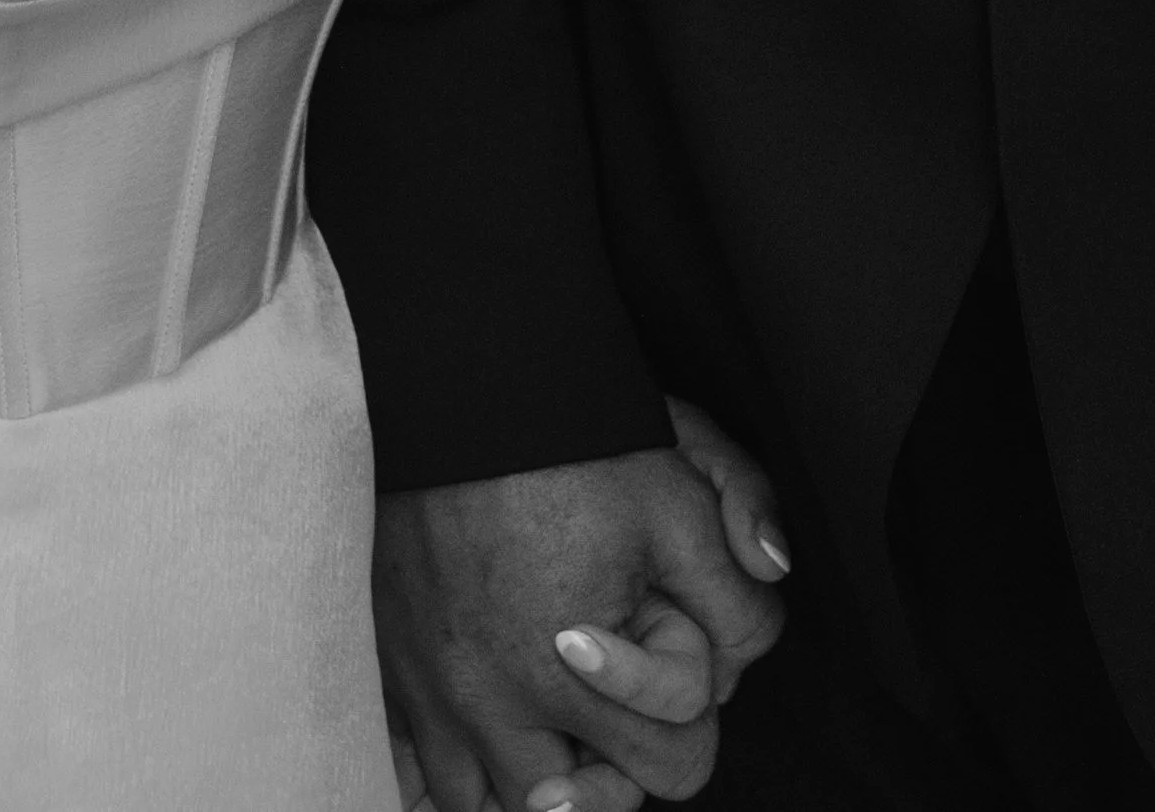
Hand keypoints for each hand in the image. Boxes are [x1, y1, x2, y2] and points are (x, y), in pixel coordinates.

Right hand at [374, 436, 786, 811]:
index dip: (692, 709)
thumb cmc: (566, 441)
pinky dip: (463, 768)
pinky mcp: (389, 672)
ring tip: (555, 724)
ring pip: (486, 806)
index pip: (676, 768)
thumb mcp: (678, 497)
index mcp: (572, 676)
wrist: (450, 386)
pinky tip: (491, 727)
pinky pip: (422, 779)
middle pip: (573, 811)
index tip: (664, 637)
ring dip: (532, 778)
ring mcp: (430, 697)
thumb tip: (766, 602)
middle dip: (613, 762)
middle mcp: (490, 706)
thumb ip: (738, 583)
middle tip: (614, 688)